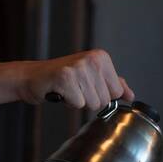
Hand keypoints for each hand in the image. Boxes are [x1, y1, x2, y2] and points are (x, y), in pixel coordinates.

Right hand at [19, 50, 133, 110]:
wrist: (32, 77)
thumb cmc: (61, 79)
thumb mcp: (91, 78)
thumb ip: (113, 85)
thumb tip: (130, 95)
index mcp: (101, 58)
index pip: (116, 92)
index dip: (101, 96)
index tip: (86, 87)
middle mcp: (92, 59)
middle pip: (105, 100)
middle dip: (89, 100)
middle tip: (74, 89)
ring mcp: (78, 67)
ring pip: (92, 103)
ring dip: (78, 102)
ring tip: (67, 90)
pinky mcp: (65, 78)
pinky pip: (78, 104)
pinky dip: (68, 103)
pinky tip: (60, 92)